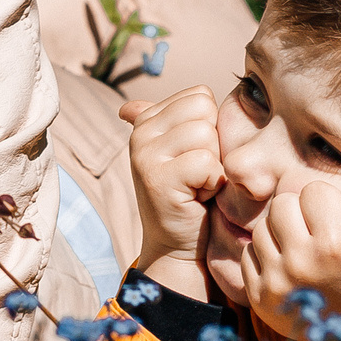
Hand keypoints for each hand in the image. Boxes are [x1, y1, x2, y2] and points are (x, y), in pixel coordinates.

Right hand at [119, 88, 224, 296]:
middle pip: (205, 111)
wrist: (176, 245)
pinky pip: (206, 163)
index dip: (211, 126)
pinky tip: (196, 197)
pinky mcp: (157, 178)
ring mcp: (145, 155)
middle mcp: (140, 132)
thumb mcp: (178, 152)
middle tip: (198, 173)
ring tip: (196, 185)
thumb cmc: (189, 194)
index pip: (201, 96)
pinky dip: (211, 184)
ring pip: (207, 135)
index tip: (195, 155)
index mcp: (147, 119)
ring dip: (213, 166)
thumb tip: (125, 108)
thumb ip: (167, 123)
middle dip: (214, 144)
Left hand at [245, 182, 340, 340]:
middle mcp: (303, 260)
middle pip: (282, 203)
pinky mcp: (259, 295)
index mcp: (337, 244)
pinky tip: (288, 269)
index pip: (312, 191)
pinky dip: (264, 257)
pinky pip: (248, 254)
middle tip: (317, 234)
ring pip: (262, 227)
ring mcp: (278, 280)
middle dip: (299, 213)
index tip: (339, 225)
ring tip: (303, 251)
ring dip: (280, 234)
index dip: (326, 204)